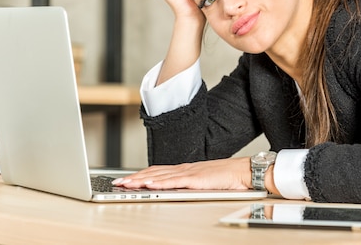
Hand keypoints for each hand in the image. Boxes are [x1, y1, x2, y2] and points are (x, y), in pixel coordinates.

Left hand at [112, 157, 251, 189]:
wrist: (242, 172)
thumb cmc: (226, 178)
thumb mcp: (202, 182)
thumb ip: (187, 185)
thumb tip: (173, 191)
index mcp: (184, 170)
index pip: (156, 171)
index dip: (140, 175)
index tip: (126, 179)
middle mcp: (183, 169)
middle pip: (154, 173)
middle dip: (134, 178)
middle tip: (118, 183)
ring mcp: (189, 173)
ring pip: (160, 176)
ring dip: (141, 180)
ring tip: (127, 184)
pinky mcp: (196, 179)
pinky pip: (174, 181)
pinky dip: (160, 183)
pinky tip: (149, 185)